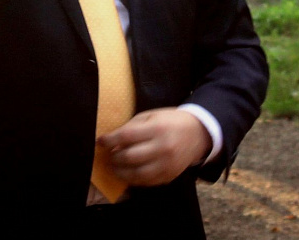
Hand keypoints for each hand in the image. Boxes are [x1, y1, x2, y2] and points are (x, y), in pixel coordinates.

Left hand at [96, 108, 210, 186]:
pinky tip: (127, 173)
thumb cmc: (170, 121)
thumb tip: (112, 140)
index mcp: (156, 129)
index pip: (126, 137)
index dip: (109, 140)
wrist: (198, 134)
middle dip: (113, 158)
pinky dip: (134, 179)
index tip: (100, 141)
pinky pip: (147, 182)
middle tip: (107, 156)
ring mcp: (167, 165)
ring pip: (137, 174)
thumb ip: (132, 127)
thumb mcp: (151, 116)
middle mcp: (162, 148)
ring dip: (120, 172)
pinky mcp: (169, 176)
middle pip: (129, 157)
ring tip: (113, 167)